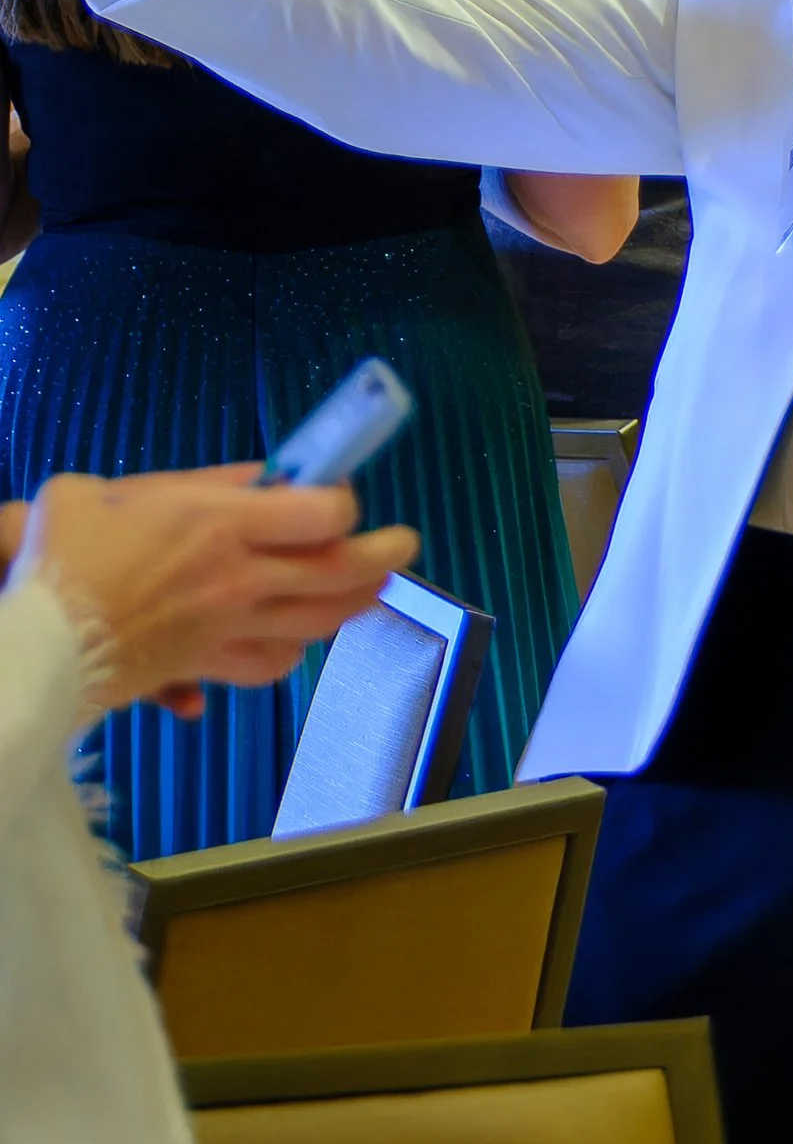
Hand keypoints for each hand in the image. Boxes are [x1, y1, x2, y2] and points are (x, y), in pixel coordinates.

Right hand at [8, 466, 416, 717]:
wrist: (31, 637)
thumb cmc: (67, 550)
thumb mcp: (124, 489)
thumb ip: (201, 481)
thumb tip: (264, 476)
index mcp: (221, 524)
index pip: (323, 514)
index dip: (346, 502)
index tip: (342, 492)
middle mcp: (238, 579)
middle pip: (339, 573)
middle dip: (385, 556)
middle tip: (404, 545)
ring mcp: (225, 629)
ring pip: (316, 623)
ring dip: (353, 604)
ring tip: (372, 588)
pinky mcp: (203, 667)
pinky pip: (267, 666)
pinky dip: (291, 652)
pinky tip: (298, 638)